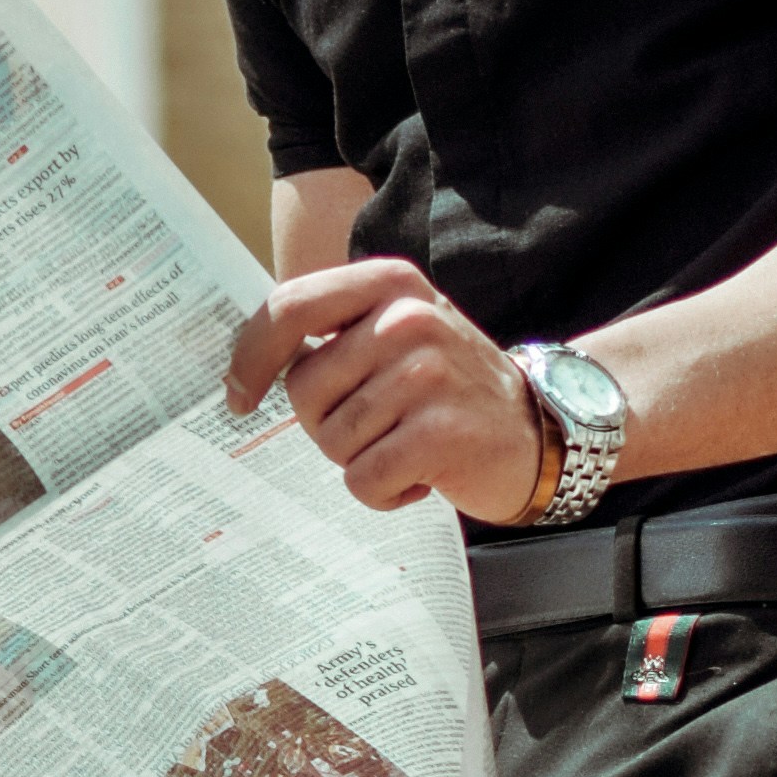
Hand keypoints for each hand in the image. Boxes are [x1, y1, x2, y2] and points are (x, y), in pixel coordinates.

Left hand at [222, 258, 556, 521]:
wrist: (539, 432)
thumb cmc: (448, 388)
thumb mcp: (397, 333)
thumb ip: (332, 332)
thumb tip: (244, 362)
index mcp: (390, 284)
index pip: (289, 308)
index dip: (249, 358)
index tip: (237, 397)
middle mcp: (408, 318)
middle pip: (304, 388)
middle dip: (324, 423)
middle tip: (376, 425)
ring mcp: (427, 374)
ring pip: (332, 439)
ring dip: (360, 458)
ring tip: (406, 444)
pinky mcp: (440, 433)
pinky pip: (363, 478)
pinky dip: (383, 492)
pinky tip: (421, 475)